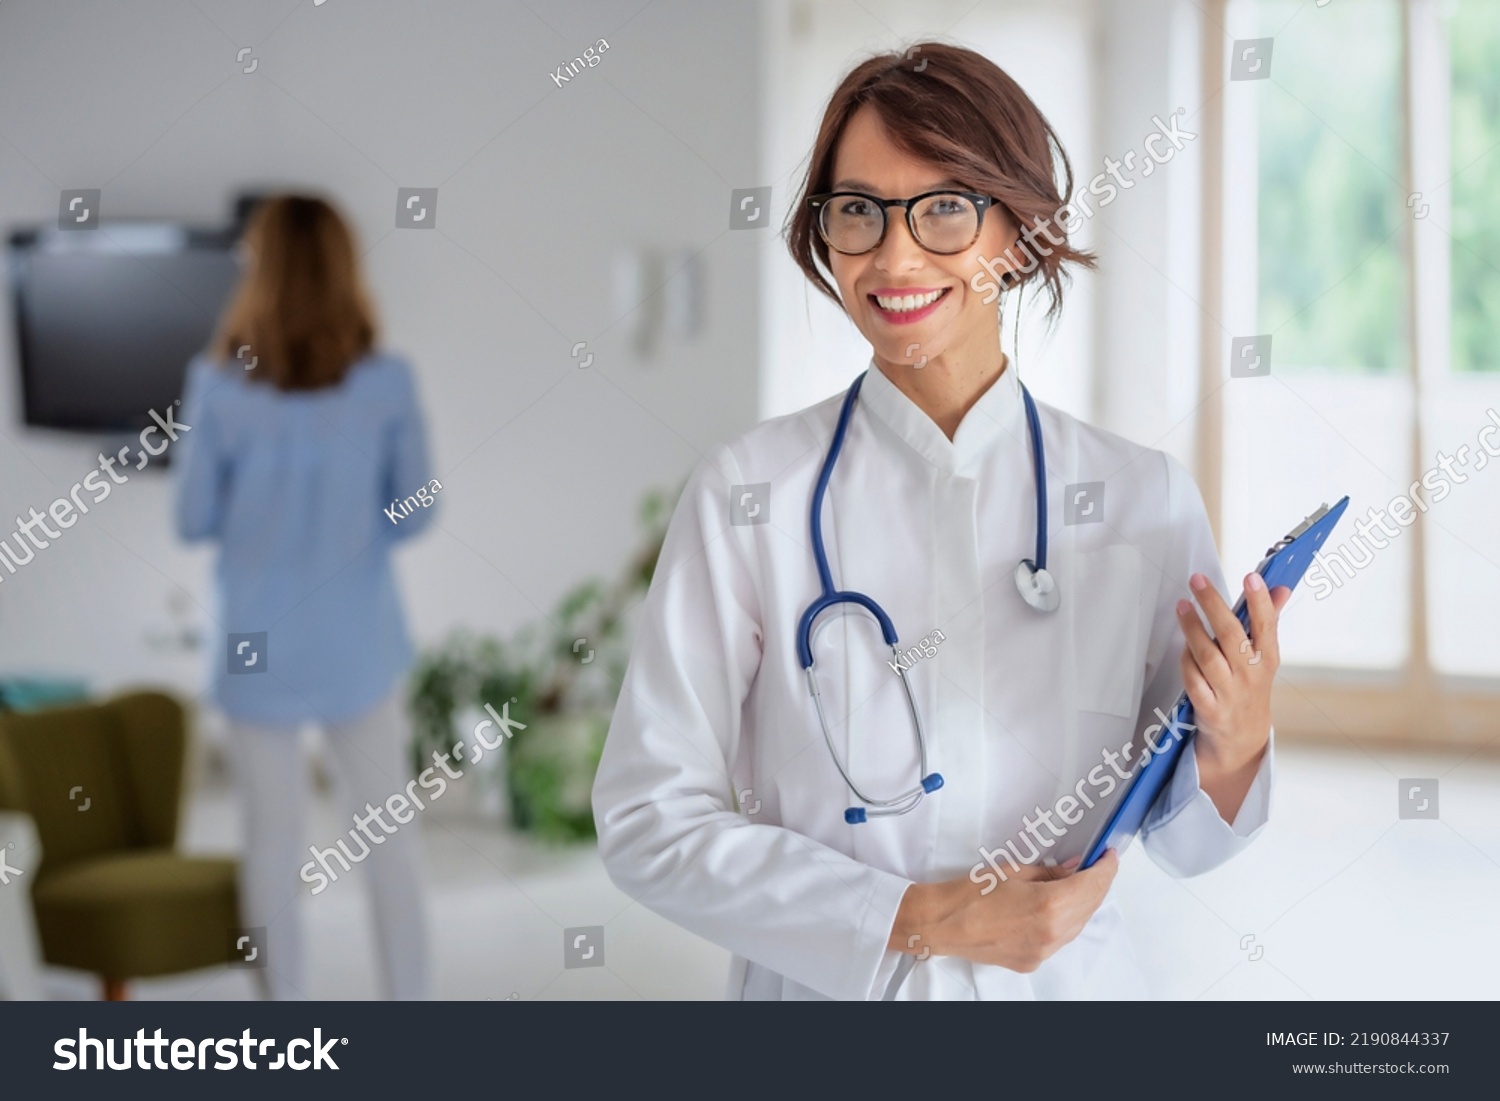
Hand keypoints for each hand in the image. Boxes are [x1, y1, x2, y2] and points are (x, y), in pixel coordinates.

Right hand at [888, 851, 1118, 971]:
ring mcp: (1044, 951)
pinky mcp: (1033, 960)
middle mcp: (1052, 933)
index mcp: (1049, 906)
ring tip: (1077, 882)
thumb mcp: (1015, 871)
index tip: (1109, 856)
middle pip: (1091, 905)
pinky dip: (1066, 920)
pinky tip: (1057, 905)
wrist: (942, 923)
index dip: (1106, 867)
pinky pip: (1061, 938)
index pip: (1094, 885)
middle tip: (1096, 864)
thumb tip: (1074, 868)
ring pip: (1078, 924)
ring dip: (1084, 902)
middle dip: (1098, 883)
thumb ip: (1051, 872)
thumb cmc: (970, 894)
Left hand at [1176, 572, 1291, 819]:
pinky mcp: (1209, 708)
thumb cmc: (1250, 685)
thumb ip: (1268, 620)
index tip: (1251, 577)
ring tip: (1182, 606)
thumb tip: (1280, 587)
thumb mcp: (1264, 656)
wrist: (1243, 737)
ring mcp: (1230, 693)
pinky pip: (1193, 680)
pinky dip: (1186, 661)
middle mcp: (1250, 675)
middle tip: (1197, 580)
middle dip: (1213, 604)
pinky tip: (1181, 645)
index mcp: (1267, 658)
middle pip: (1231, 635)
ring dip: (1192, 628)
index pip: (1266, 625)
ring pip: (1208, 656)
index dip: (1260, 601)